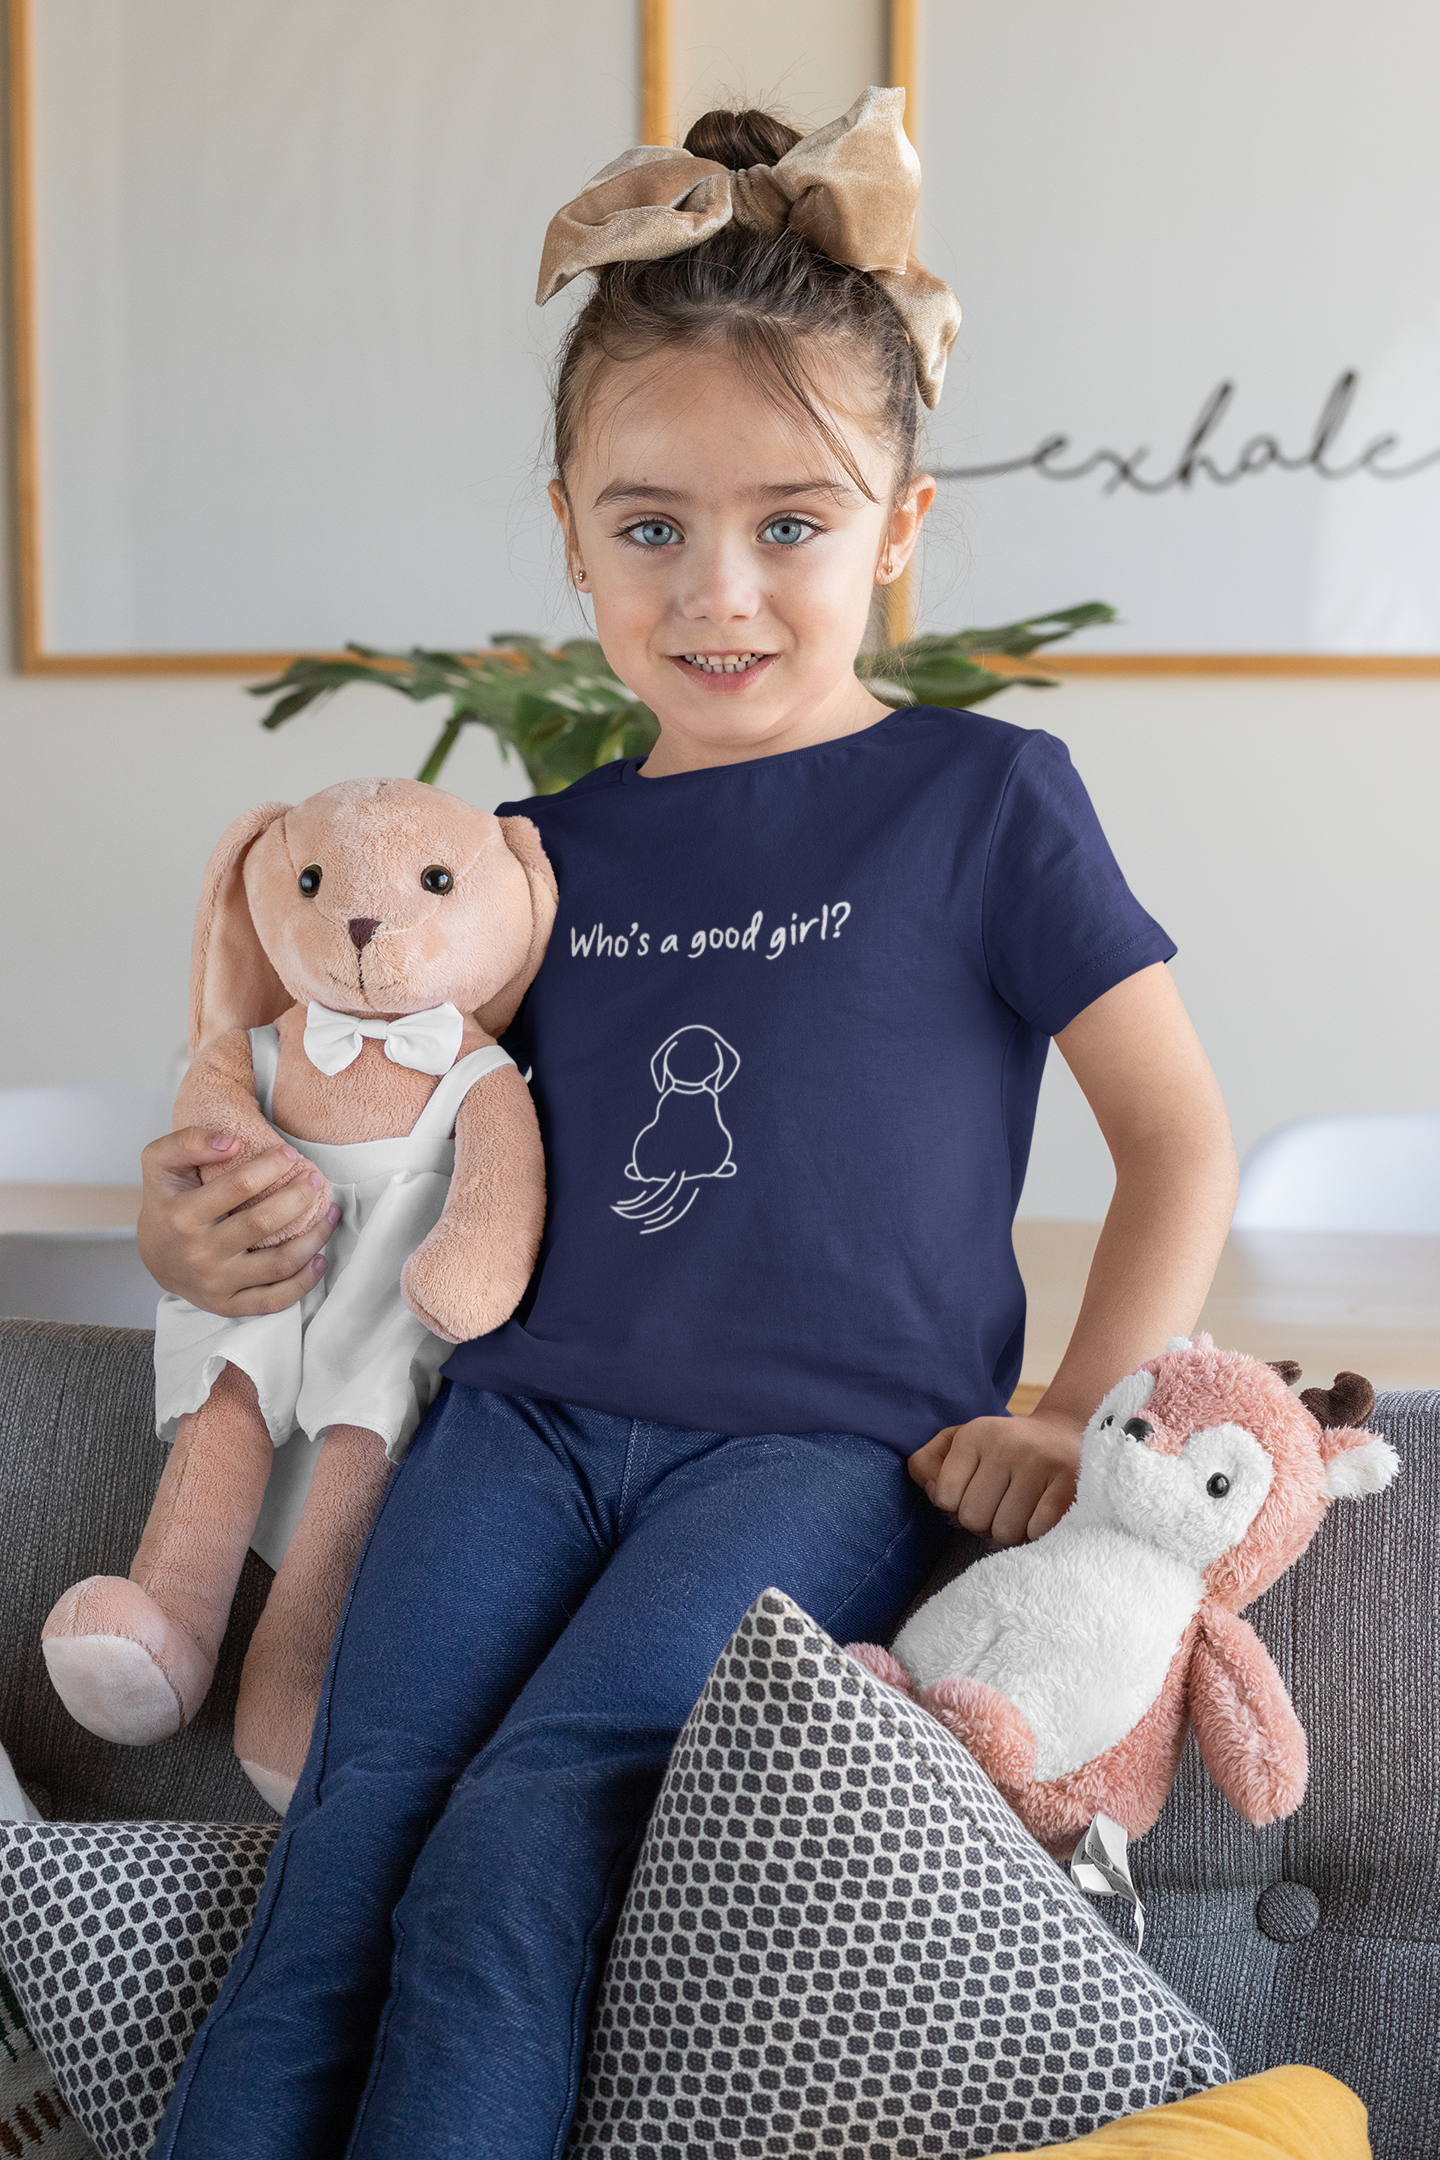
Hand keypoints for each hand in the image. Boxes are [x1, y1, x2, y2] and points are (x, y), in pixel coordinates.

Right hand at [137, 1126, 338, 1317]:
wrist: (153, 1256)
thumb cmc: (166, 1203)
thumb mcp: (160, 1162)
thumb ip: (188, 1141)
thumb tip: (231, 1142)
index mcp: (183, 1216)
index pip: (239, 1186)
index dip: (271, 1166)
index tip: (290, 1154)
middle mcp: (199, 1254)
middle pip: (264, 1223)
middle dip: (300, 1198)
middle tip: (316, 1180)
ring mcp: (216, 1284)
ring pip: (278, 1263)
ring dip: (314, 1237)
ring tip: (330, 1214)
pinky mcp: (228, 1305)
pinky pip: (275, 1300)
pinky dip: (304, 1282)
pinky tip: (320, 1258)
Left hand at [908, 1409, 1082, 1545]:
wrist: (1064, 1434)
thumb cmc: (1002, 1448)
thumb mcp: (959, 1443)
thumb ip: (928, 1464)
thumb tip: (933, 1493)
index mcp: (974, 1434)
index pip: (945, 1498)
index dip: (957, 1508)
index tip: (974, 1496)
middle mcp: (1005, 1444)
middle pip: (974, 1519)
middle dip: (983, 1525)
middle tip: (998, 1510)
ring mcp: (1039, 1461)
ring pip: (1005, 1532)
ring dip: (1011, 1533)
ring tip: (1019, 1514)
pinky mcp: (1068, 1480)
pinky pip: (1037, 1530)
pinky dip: (1035, 1533)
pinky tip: (1039, 1517)